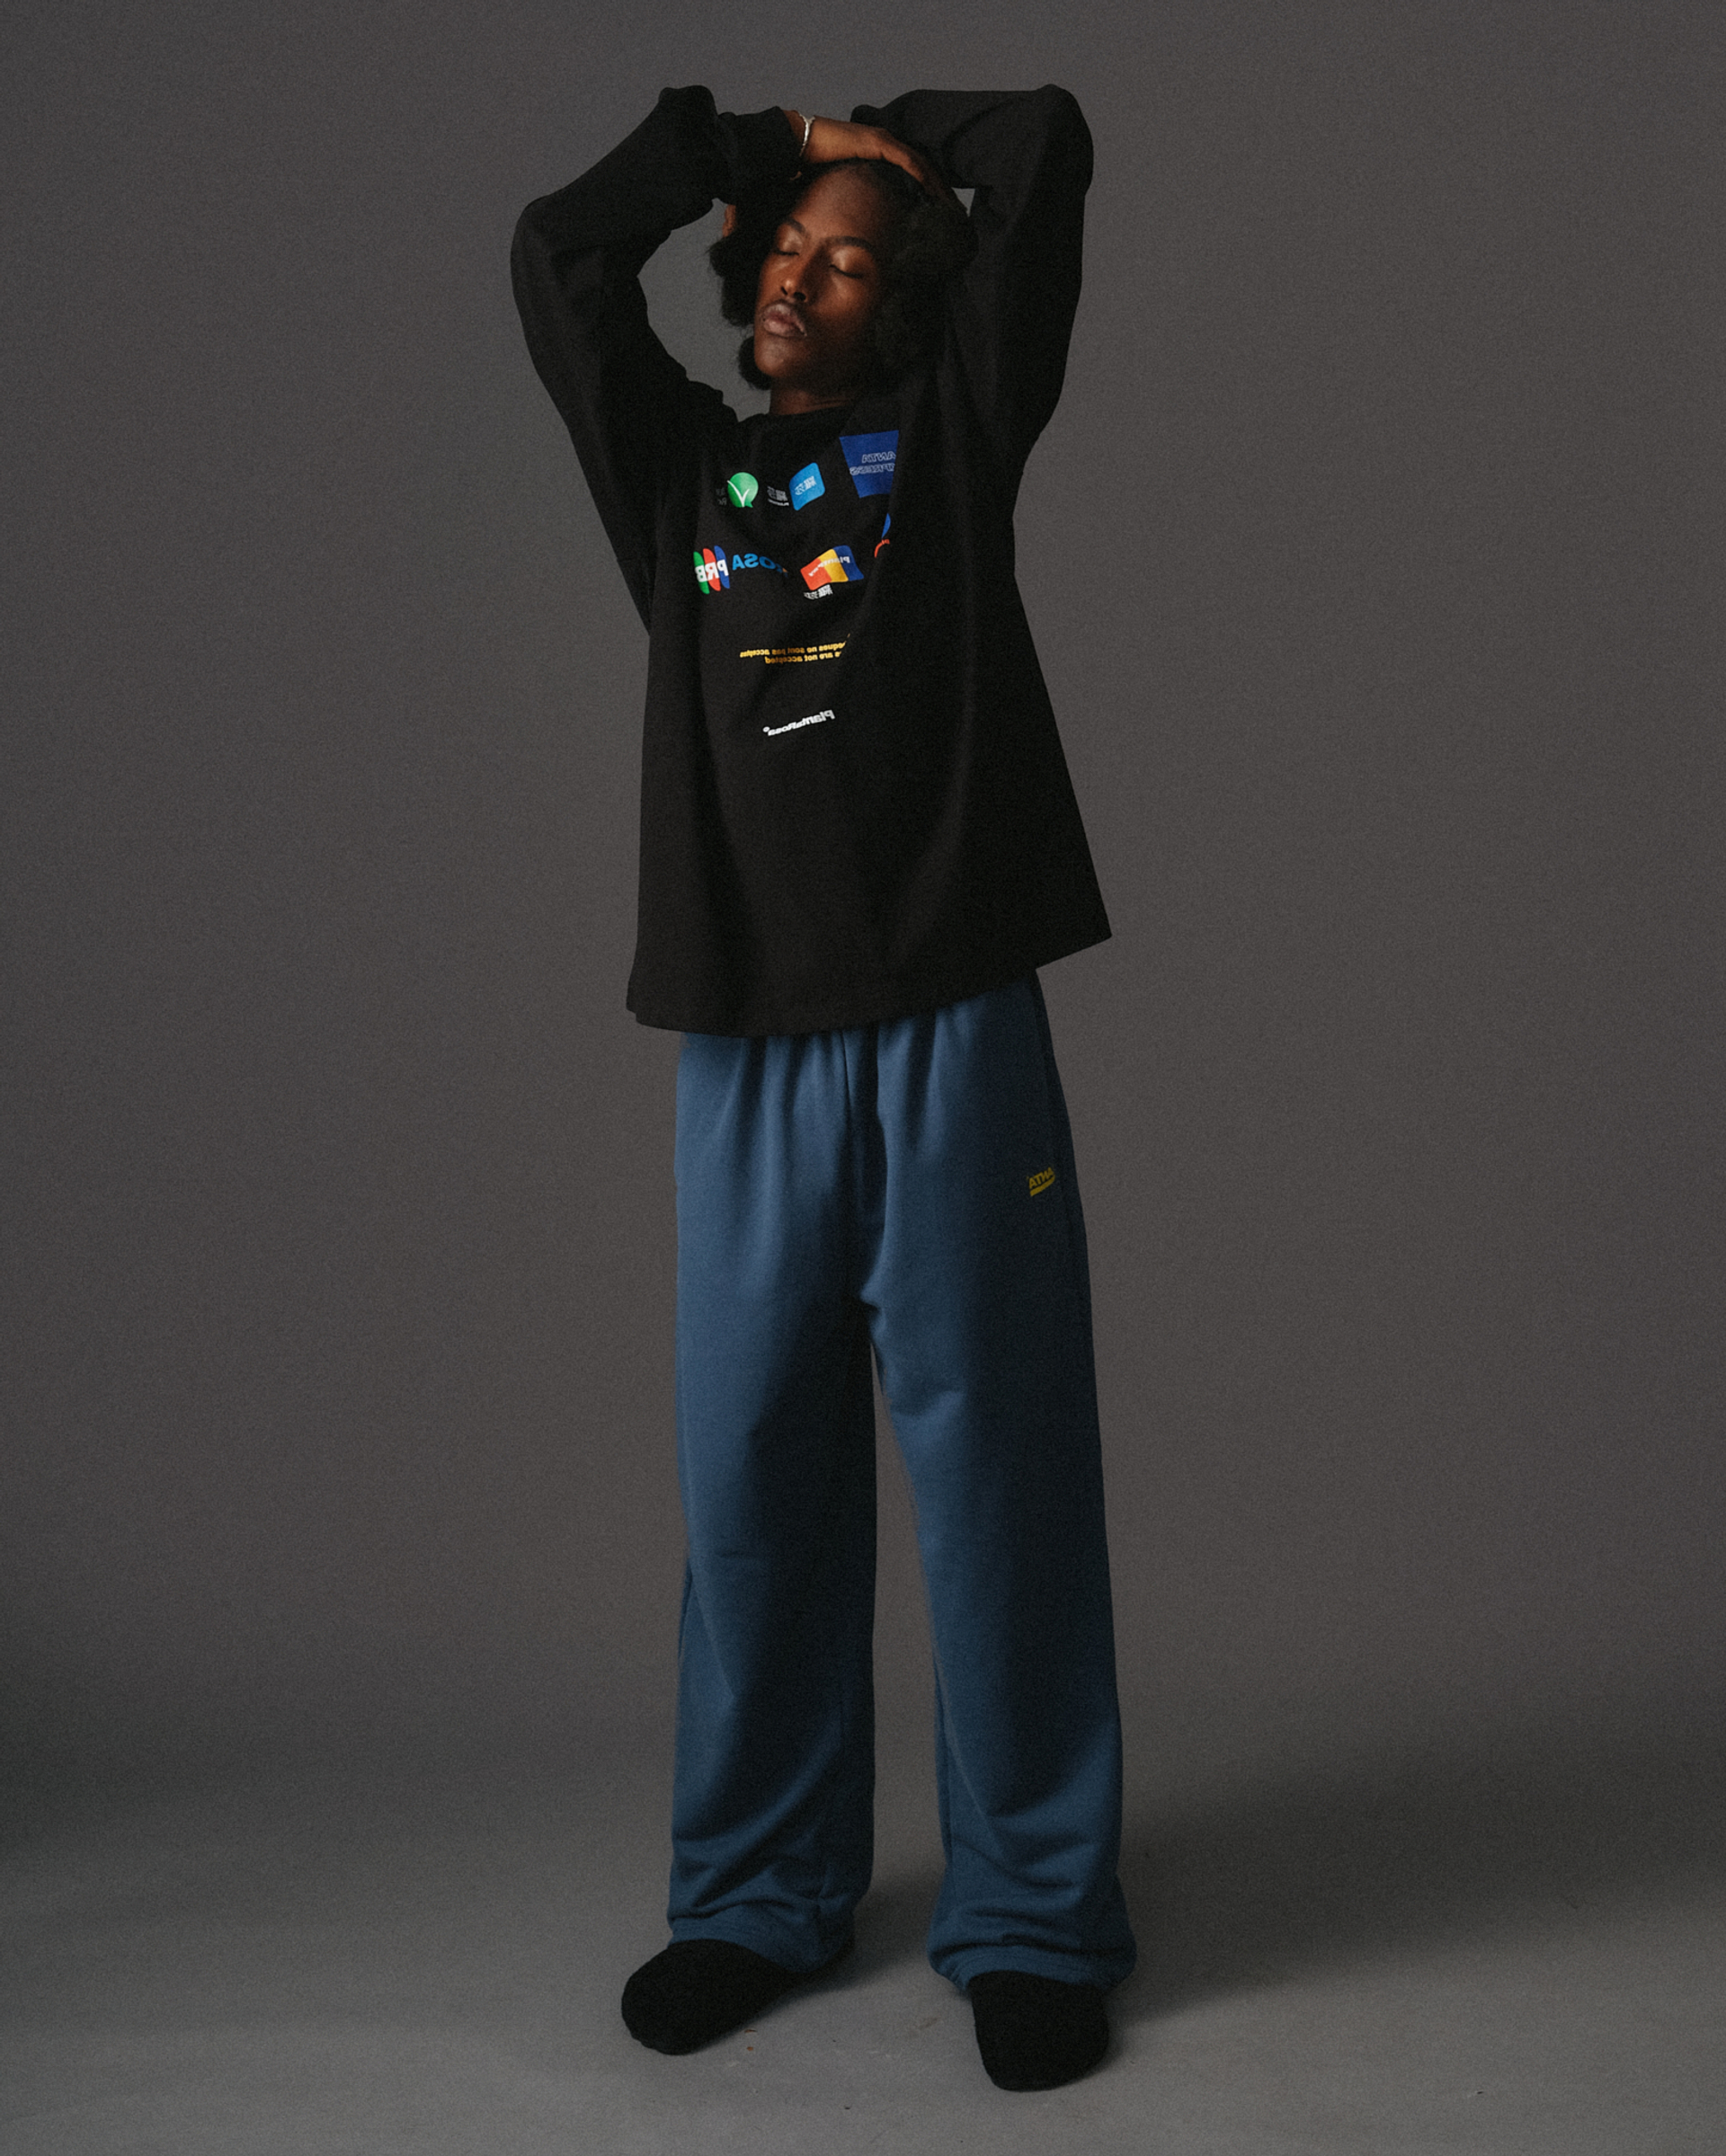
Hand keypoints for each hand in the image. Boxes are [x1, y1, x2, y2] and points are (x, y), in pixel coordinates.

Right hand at [787, 110, 958, 207]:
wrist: (797, 143)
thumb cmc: (812, 166)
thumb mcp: (841, 186)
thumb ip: (855, 198)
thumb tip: (856, 227)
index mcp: (880, 154)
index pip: (913, 174)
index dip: (929, 193)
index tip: (941, 213)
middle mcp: (886, 144)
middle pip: (923, 169)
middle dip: (940, 191)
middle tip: (955, 213)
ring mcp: (884, 140)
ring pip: (921, 165)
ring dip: (938, 186)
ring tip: (951, 207)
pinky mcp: (879, 142)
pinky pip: (908, 161)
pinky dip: (923, 177)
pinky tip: (934, 194)